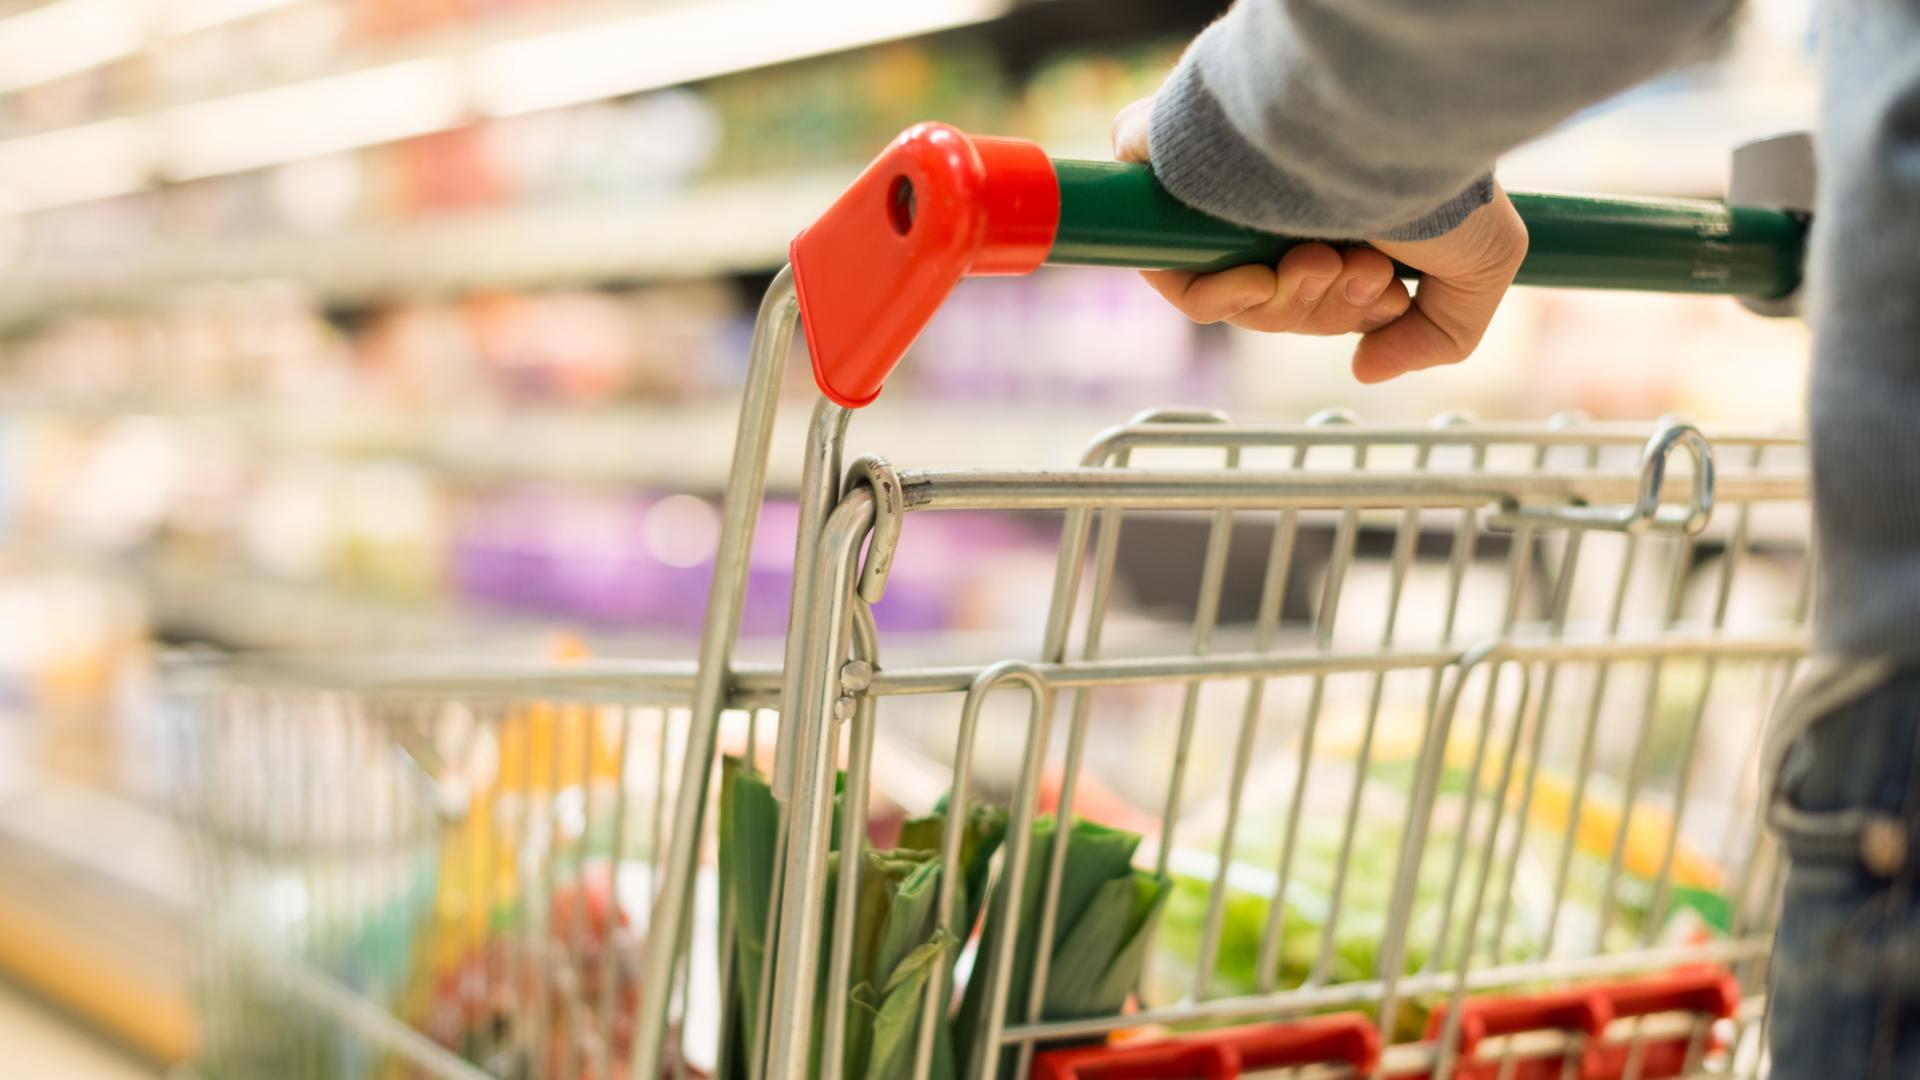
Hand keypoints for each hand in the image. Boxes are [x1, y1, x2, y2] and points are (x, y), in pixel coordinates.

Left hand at [1112, 96, 1527, 382]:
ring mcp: (1226, 191)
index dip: (1347, 313)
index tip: (1386, 297)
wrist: (1382, 117)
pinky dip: (1217, 296)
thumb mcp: (1481, 266)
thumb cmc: (1438, 177)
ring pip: (1231, 297)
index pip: (1318, 293)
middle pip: (1276, 304)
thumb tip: (1366, 368)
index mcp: (1340, 208)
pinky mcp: (1169, 178)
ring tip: (1325, 260)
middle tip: (1359, 273)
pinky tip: (1263, 278)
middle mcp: (1281, 197)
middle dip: (1322, 309)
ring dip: (1284, 303)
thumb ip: (1439, 334)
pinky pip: (1172, 271)